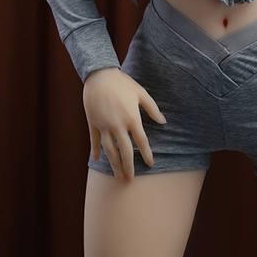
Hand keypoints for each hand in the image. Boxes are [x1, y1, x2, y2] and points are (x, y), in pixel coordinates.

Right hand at [83, 67, 167, 181]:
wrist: (99, 75)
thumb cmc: (123, 83)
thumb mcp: (141, 93)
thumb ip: (152, 109)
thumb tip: (163, 122)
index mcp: (132, 118)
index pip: (141, 142)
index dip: (146, 154)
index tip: (150, 164)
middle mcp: (117, 125)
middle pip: (124, 152)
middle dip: (128, 167)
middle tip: (130, 181)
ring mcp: (104, 125)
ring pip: (109, 150)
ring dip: (113, 165)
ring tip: (117, 176)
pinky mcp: (93, 123)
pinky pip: (94, 141)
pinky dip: (95, 151)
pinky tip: (97, 161)